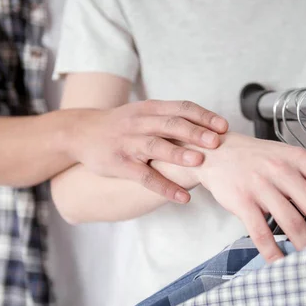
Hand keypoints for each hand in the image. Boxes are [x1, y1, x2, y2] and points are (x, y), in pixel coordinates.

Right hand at [64, 100, 227, 202]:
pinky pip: (145, 177)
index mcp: (150, 108)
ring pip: (156, 146)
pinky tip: (183, 197)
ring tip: (199, 162)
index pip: (181, 108)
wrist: (81, 132)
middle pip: (170, 124)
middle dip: (195, 132)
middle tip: (216, 142)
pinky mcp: (120, 164)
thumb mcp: (144, 113)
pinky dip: (165, 188)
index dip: (203, 116)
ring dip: (178, 154)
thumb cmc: (122, 125)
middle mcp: (139, 123)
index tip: (223, 126)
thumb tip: (209, 128)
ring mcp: (129, 143)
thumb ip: (170, 118)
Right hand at [193, 133, 305, 262]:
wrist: (215, 152)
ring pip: (291, 223)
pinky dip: (273, 252)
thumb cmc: (255, 158)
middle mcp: (281, 170)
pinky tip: (281, 262)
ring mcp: (260, 187)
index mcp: (297, 158)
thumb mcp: (285, 155)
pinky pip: (261, 234)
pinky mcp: (242, 202)